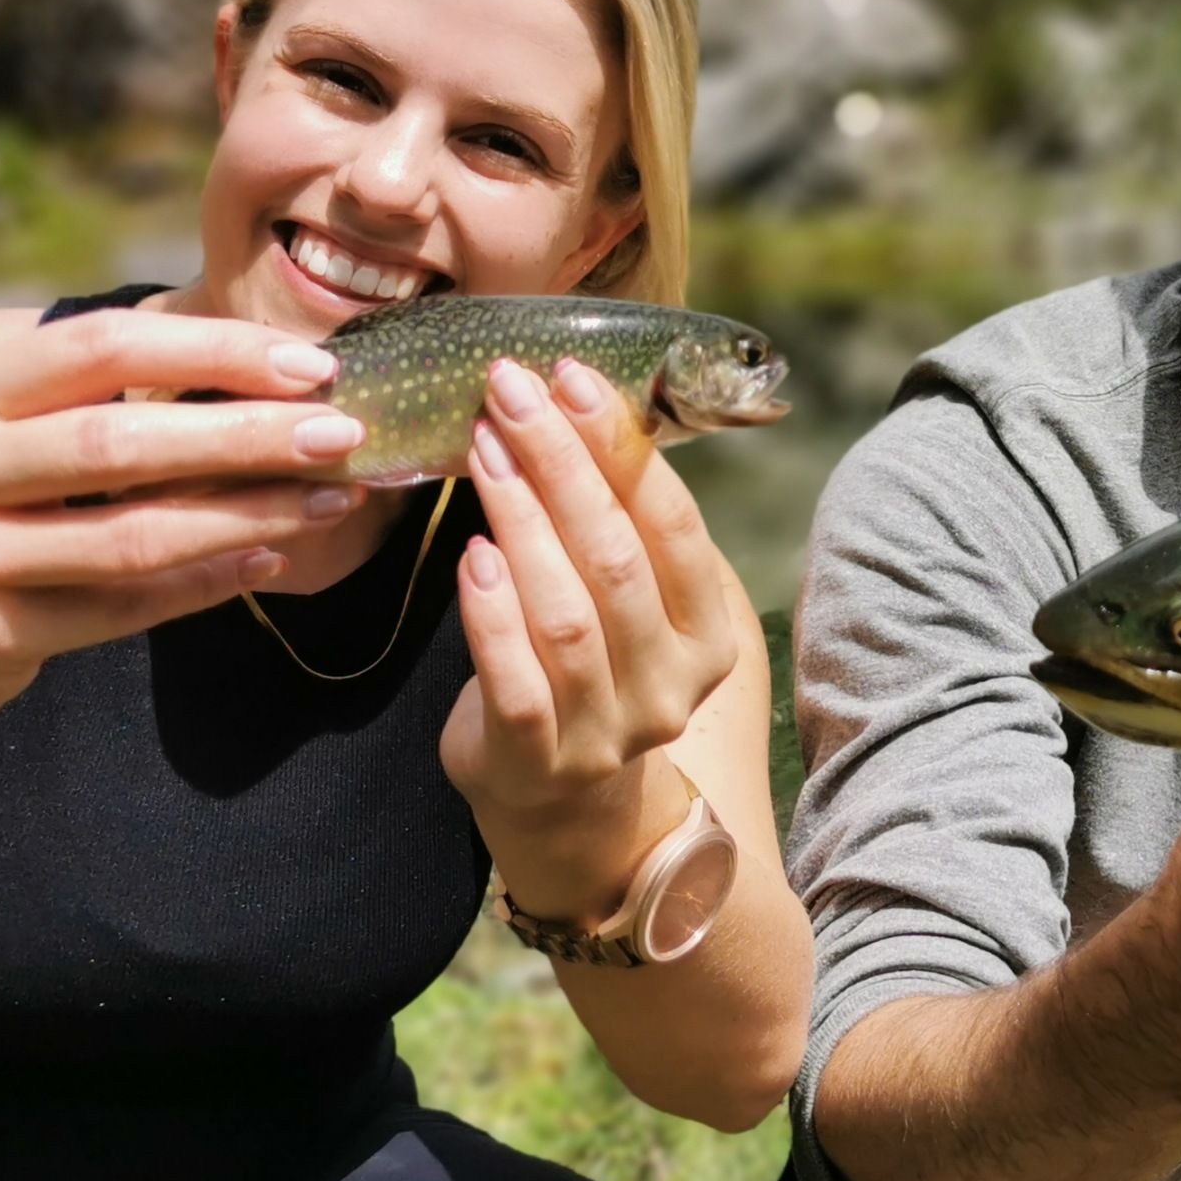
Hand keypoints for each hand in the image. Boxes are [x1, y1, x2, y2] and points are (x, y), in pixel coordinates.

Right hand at [0, 308, 363, 721]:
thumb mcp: (8, 422)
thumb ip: (107, 384)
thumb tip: (274, 358)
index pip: (100, 348)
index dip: (214, 351)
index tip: (312, 366)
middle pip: (120, 442)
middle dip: (249, 436)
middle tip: (344, 435)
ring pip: (130, 535)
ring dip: (249, 515)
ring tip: (331, 499)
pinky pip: (120, 608)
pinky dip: (206, 584)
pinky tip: (268, 558)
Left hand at [442, 354, 747, 916]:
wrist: (561, 802)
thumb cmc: (591, 668)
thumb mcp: (629, 600)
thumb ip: (620, 524)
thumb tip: (576, 400)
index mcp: (709, 634)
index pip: (673, 525)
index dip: (621, 446)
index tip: (571, 377)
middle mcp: (672, 686)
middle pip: (616, 559)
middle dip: (561, 464)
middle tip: (510, 393)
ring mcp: (609, 732)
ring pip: (568, 615)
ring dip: (521, 521)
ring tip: (483, 451)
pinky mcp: (538, 763)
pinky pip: (516, 681)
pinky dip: (492, 615)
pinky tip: (471, 554)